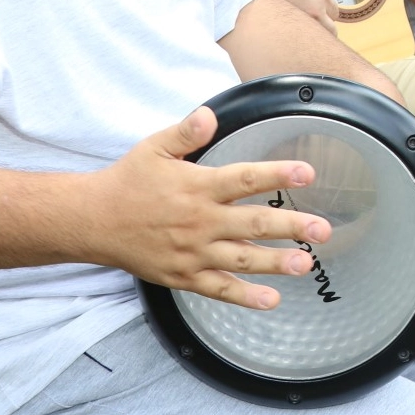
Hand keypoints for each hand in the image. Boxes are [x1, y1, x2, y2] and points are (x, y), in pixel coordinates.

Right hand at [83, 107, 330, 308]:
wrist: (92, 221)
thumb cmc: (128, 181)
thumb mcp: (154, 148)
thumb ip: (186, 132)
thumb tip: (210, 114)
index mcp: (197, 186)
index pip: (244, 179)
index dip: (277, 175)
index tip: (307, 174)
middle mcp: (199, 221)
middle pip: (252, 223)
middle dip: (290, 226)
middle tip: (322, 230)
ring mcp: (192, 252)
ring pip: (241, 259)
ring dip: (275, 263)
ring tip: (306, 264)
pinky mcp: (183, 276)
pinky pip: (218, 290)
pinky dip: (245, 297)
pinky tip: (272, 300)